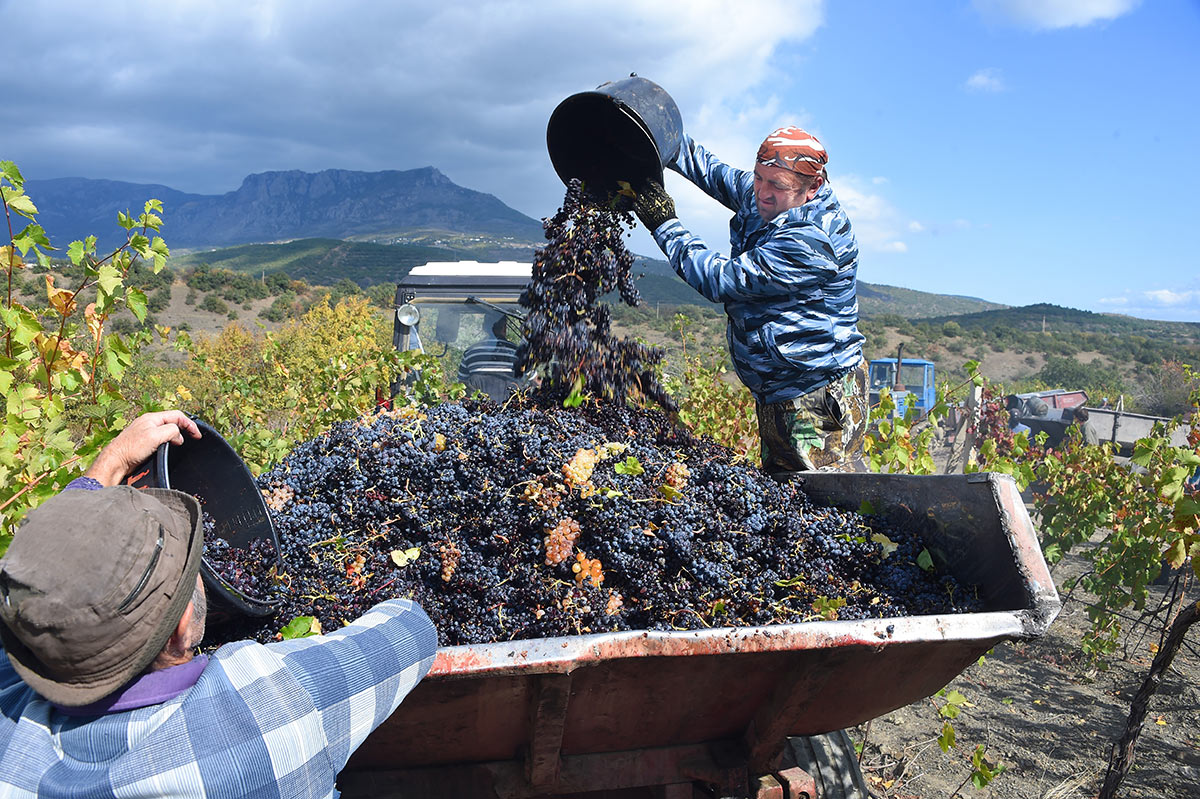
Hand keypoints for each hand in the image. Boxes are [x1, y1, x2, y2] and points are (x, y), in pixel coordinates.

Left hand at [86, 411, 201, 486]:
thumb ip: (171, 431)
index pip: (177, 415)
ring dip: (176, 436)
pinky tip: (169, 448)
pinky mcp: (144, 442)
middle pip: (173, 421)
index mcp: (152, 418)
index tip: (197, 435)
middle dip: (184, 429)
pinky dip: (169, 442)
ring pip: (167, 430)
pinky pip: (161, 438)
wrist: (116, 461)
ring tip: (181, 444)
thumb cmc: (130, 449)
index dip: (190, 424)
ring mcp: (146, 432)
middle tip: (193, 438)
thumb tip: (179, 436)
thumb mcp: (155, 436)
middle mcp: (149, 423)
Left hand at [633, 179, 676, 231]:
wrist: (665, 226)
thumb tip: (657, 187)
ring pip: (638, 196)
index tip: (647, 180)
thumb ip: (662, 193)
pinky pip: (634, 204)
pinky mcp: (640, 212)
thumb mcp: (668, 201)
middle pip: (644, 189)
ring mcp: (646, 205)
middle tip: (642, 189)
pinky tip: (637, 204)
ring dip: (638, 196)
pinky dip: (635, 203)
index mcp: (661, 195)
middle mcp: (653, 199)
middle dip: (643, 188)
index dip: (649, 181)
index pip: (653, 184)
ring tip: (640, 197)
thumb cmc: (668, 214)